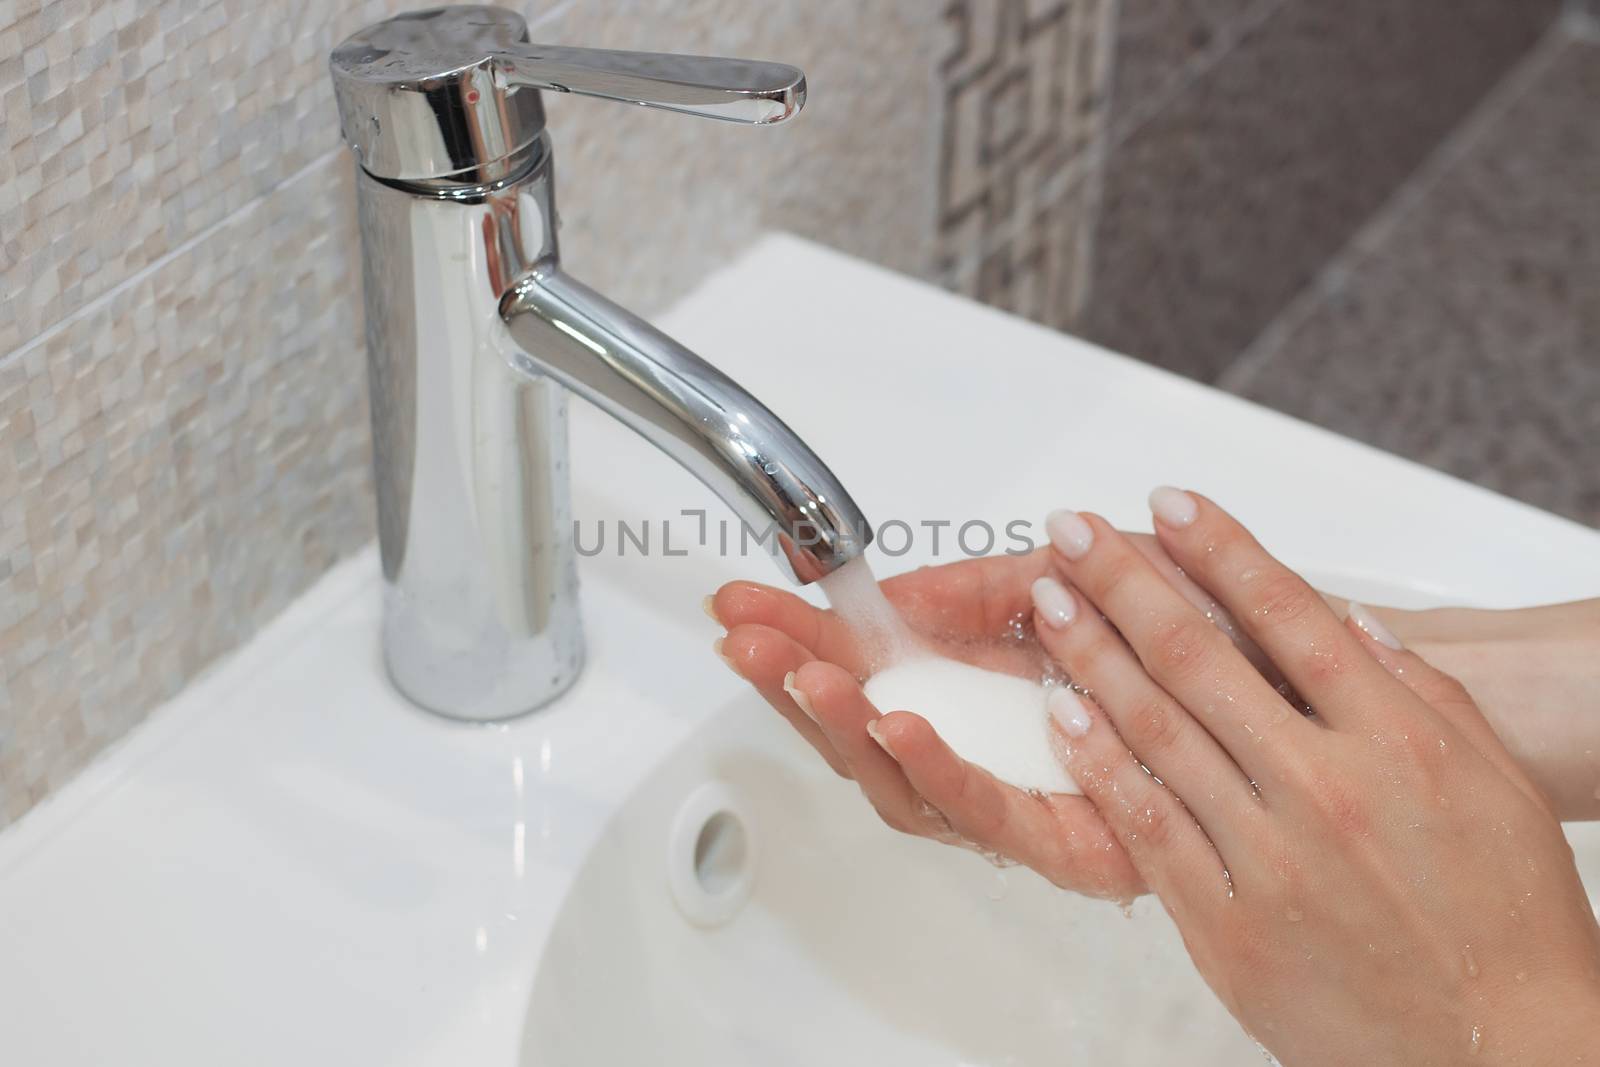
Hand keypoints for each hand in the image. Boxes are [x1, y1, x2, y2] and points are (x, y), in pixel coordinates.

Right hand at [708, 532, 1251, 899]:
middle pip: (866, 733)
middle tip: (743, 634)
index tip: (746, 601)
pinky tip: (895, 725)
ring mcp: (1034, 800)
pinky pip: (992, 817)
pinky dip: (939, 770)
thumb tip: (885, 590)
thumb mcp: (1073, 577)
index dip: (801, 638)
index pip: (869, 672)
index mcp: (987, 688)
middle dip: (796, 678)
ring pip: (907, 783)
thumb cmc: (1211, 622)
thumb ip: (977, 588)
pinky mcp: (1081, 843)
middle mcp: (1000, 751)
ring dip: (845, 723)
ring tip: (802, 673)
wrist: (1317, 668)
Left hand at [1034, 490, 1599, 1062]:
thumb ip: (1415, 692)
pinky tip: (1064, 710)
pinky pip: (1146, 825)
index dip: (1219, 549)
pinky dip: (1100, 762)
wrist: (1507, 1052)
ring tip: (1050, 600)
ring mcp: (1270, 857)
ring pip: (1157, 732)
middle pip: (1201, 658)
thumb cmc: (1509, 919)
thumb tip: (1344, 624)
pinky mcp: (1227, 925)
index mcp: (1395, 741)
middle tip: (1075, 533)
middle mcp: (1325, 788)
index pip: (1288, 614)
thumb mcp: (1489, 780)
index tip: (1171, 503)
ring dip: (1092, 654)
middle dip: (1127, 582)